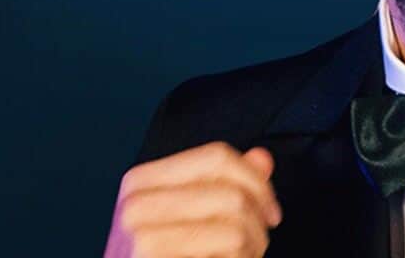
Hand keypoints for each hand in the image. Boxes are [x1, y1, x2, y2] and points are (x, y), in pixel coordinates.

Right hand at [103, 141, 281, 257]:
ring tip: (240, 256)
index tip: (269, 208)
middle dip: (258, 221)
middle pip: (231, 193)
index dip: (255, 180)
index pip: (215, 156)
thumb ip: (226, 185)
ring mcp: (142, 237)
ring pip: (234, 224)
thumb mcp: (190, 217)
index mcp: (140, 183)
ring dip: (252, 245)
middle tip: (256, 242)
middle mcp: (135, 206)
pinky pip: (228, 249)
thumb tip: (261, 158)